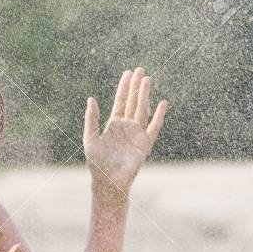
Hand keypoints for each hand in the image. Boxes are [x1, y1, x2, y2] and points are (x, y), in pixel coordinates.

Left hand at [83, 67, 168, 195]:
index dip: (124, 87)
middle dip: (136, 86)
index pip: (121, 101)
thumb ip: (91, 119)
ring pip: (142, 110)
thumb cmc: (97, 163)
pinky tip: (162, 103)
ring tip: (147, 79)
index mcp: (114, 124)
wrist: (108, 182)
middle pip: (133, 102)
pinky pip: (154, 127)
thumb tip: (91, 98)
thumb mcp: (90, 138)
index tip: (128, 72)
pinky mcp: (145, 144)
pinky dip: (159, 116)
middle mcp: (127, 126)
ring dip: (144, 95)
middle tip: (140, 69)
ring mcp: (137, 134)